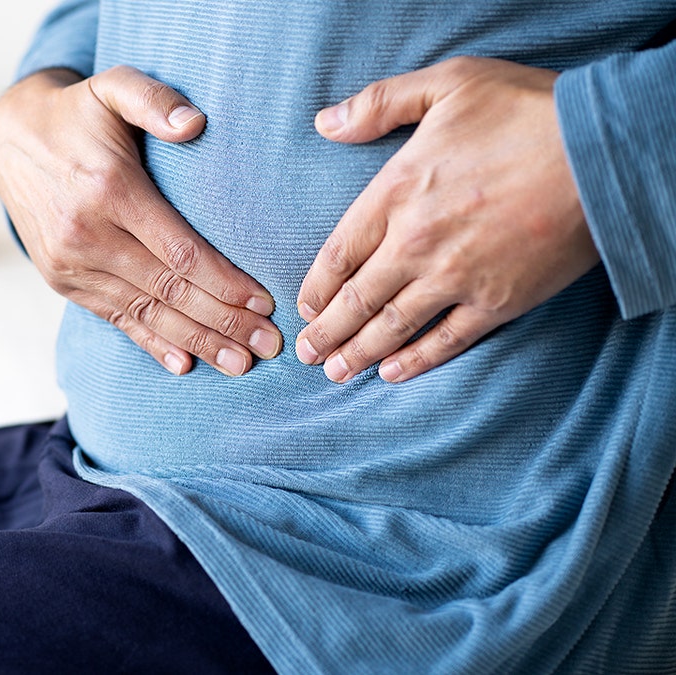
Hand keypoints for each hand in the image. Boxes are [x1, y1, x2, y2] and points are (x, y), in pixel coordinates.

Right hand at [0, 66, 281, 376]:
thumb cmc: (77, 114)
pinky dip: (151, 344)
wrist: (8, 141)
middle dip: (223, 322)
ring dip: (196, 342)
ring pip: (145, 312)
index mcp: (108, 191)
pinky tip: (184, 364)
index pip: (179, 250)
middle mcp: (86, 235)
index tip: (264, 303)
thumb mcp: (112, 87)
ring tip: (240, 364)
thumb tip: (194, 123)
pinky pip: (114, 318)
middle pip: (168, 291)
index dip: (224, 282)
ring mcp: (70, 264)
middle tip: (268, 345)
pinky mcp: (62, 280)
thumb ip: (153, 99)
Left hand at [295, 56, 598, 382]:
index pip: (338, 253)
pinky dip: (417, 361)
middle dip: (327, 333)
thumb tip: (324, 123)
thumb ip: (379, 104)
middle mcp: (416, 243)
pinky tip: (394, 373)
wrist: (604, 151)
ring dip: (359, 354)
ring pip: (392, 326)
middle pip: (357, 300)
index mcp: (396, 192)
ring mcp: (456, 277)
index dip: (316, 286)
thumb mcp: (446, 85)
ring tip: (335, 373)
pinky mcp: (498, 301)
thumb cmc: (527, 111)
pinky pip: (447, 340)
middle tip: (306, 354)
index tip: (304, 307)